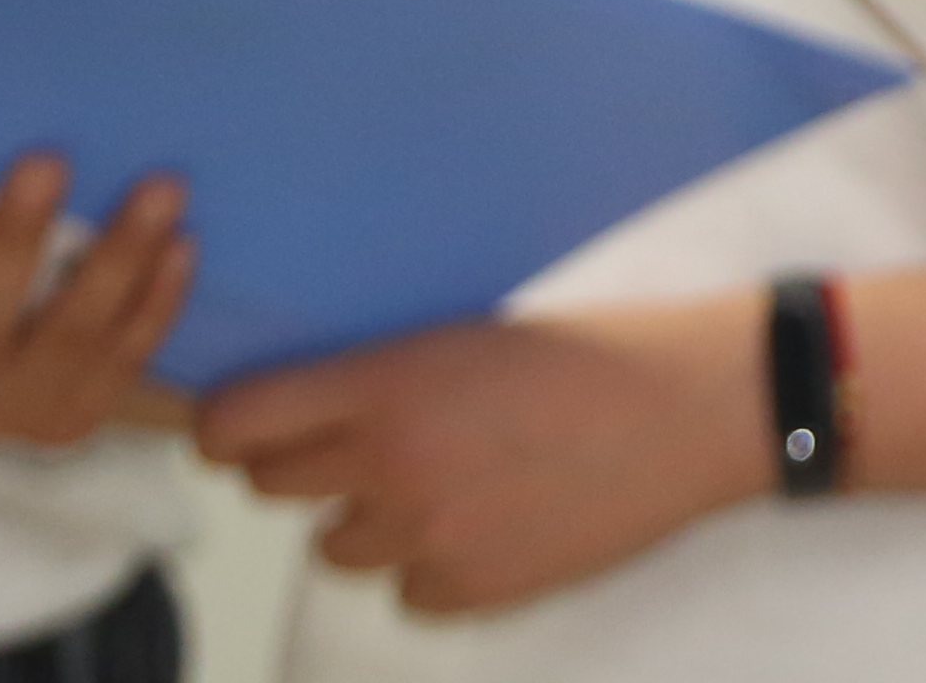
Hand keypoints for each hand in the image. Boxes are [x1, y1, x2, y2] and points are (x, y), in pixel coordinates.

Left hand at [196, 294, 759, 613]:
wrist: (698, 407)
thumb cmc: (600, 347)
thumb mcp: (475, 333)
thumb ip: (388, 377)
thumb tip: (315, 411)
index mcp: (389, 384)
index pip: (235, 425)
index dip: (227, 428)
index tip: (246, 426)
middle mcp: (392, 465)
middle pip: (271, 489)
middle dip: (304, 469)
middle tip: (363, 446)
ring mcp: (431, 537)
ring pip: (338, 548)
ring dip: (373, 521)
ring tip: (448, 484)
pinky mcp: (474, 590)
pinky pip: (411, 592)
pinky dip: (437, 566)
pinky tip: (494, 522)